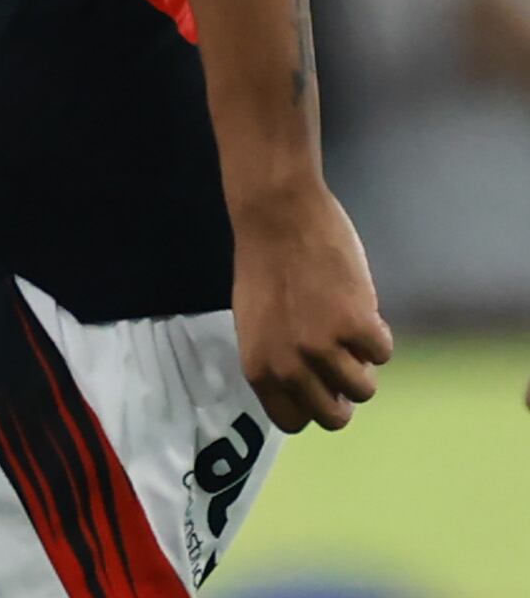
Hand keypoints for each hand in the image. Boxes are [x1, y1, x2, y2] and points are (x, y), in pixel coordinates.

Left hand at [231, 182, 391, 432]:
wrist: (276, 216)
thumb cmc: (265, 265)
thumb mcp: (256, 323)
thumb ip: (279, 360)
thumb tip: (314, 391)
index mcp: (258, 368)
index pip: (292, 422)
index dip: (311, 404)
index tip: (318, 383)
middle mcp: (287, 365)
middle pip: (334, 418)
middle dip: (343, 394)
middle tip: (344, 362)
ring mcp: (322, 347)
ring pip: (364, 389)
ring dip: (363, 362)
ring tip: (346, 327)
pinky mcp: (354, 325)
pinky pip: (383, 353)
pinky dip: (378, 333)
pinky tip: (358, 306)